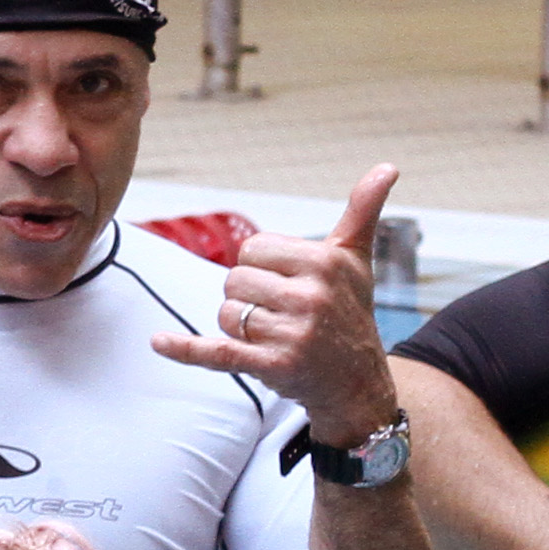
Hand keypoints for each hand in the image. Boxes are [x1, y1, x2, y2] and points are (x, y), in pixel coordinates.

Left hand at [153, 165, 406, 442]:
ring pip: (225, 313)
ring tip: (274, 336)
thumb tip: (388, 165)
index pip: (252, 249)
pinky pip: (217, 352)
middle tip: (282, 314)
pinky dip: (186, 350)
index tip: (289, 284)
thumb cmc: (350, 311)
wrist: (357, 383)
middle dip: (248, 297)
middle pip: (234, 279)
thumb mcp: (356, 260)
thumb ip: (362, 212)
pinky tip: (159, 342)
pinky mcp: (273, 366)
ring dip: (239, 326)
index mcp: (326, 262)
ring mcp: (293, 334)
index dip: (261, 266)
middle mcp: (312, 296)